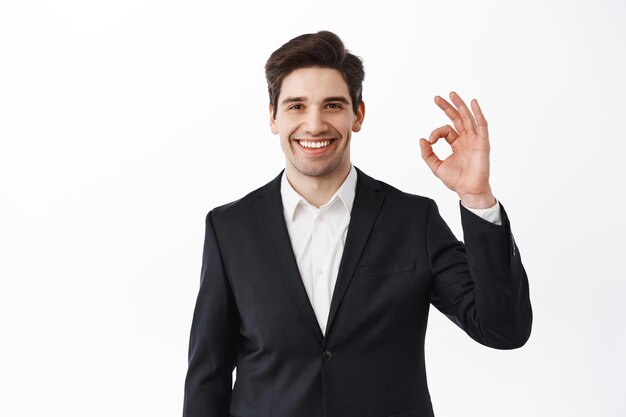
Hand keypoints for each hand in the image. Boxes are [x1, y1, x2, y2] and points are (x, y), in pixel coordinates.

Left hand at [419, 92, 495, 208]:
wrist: (469, 190)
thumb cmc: (456, 180)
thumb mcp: (436, 166)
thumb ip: (428, 154)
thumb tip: (422, 139)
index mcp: (457, 144)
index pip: (446, 130)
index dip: (436, 132)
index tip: (430, 141)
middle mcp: (467, 140)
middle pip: (457, 118)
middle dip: (448, 107)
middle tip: (437, 98)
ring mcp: (476, 140)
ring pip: (468, 118)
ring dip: (460, 105)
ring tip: (452, 94)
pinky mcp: (483, 142)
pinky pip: (482, 125)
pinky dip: (478, 113)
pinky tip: (473, 102)